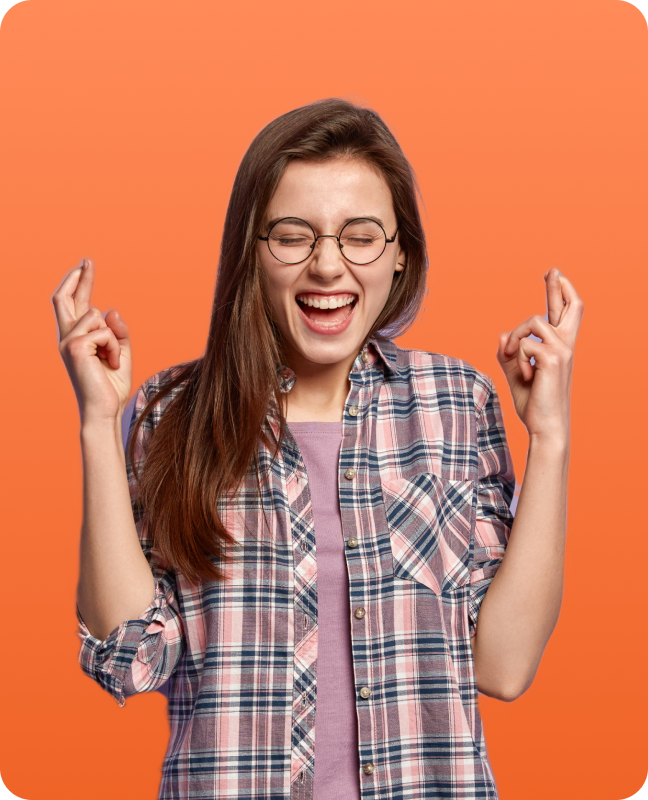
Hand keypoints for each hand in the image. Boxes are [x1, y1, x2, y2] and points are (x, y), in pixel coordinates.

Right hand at [52, 258, 132, 425]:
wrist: (105, 410)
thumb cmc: (110, 386)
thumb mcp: (120, 353)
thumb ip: (117, 331)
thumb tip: (110, 308)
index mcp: (76, 338)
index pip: (74, 305)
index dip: (80, 284)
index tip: (86, 265)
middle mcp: (66, 337)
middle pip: (65, 299)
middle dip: (78, 278)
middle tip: (88, 260)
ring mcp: (67, 341)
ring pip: (98, 316)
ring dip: (113, 338)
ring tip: (112, 360)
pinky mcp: (74, 346)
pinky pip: (104, 331)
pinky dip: (114, 347)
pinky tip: (110, 364)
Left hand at [495, 269, 583, 438]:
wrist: (545, 425)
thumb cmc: (534, 402)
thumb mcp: (517, 373)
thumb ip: (509, 353)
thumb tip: (502, 334)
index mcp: (560, 347)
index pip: (565, 313)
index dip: (561, 292)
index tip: (554, 274)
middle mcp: (566, 345)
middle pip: (569, 306)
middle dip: (558, 286)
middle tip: (551, 270)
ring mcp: (563, 349)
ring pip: (532, 322)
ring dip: (515, 339)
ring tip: (515, 360)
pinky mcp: (554, 358)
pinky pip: (524, 343)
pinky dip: (517, 358)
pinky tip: (526, 376)